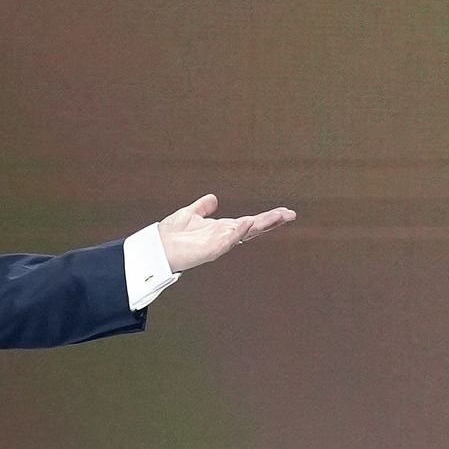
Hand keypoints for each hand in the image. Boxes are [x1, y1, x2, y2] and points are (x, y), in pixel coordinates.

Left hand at [156, 195, 296, 270]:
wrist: (157, 248)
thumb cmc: (171, 234)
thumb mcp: (189, 214)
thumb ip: (202, 208)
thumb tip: (213, 199)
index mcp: (222, 228)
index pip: (250, 221)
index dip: (267, 217)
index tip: (284, 212)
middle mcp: (225, 236)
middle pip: (253, 227)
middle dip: (272, 221)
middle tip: (290, 214)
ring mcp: (220, 243)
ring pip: (246, 232)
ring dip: (262, 224)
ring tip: (279, 216)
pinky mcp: (212, 249)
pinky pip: (228, 238)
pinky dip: (239, 230)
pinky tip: (248, 221)